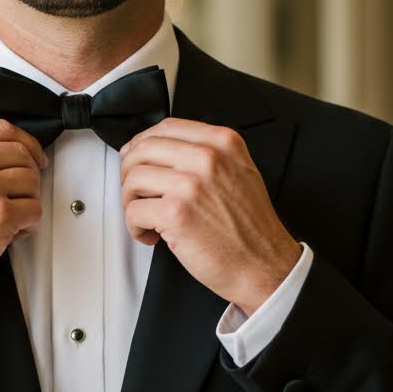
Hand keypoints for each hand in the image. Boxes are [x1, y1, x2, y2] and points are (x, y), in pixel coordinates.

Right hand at [0, 118, 47, 311]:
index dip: (26, 143)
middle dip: (29, 176)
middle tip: (21, 194)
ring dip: (27, 202)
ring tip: (8, 218)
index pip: (3, 129)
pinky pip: (34, 211)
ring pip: (32, 182)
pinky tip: (9, 232)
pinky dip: (27, 225)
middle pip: (22, 154)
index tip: (33, 156)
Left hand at [118, 117, 302, 313]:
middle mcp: (207, 158)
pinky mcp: (175, 213)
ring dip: (130, 202)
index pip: (167, 127)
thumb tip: (157, 150)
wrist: (263, 264)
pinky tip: (151, 236)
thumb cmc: (249, 227)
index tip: (133, 157)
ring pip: (133, 179)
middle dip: (129, 173)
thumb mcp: (239, 172)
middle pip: (143, 149)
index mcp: (223, 142)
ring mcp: (190, 184)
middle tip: (135, 193)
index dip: (141, 143)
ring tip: (146, 218)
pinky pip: (133, 212)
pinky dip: (135, 228)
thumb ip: (206, 154)